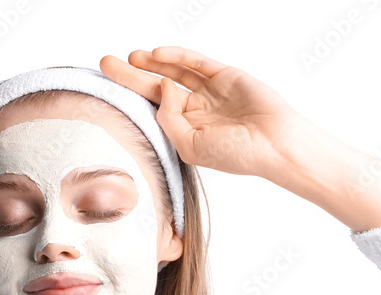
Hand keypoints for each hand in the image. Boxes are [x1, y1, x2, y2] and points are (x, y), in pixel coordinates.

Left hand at [99, 46, 312, 177]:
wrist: (275, 144)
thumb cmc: (237, 154)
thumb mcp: (191, 145)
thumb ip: (169, 119)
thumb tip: (162, 87)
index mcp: (186, 131)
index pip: (152, 111)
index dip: (130, 99)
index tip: (107, 91)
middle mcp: (196, 111)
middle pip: (155, 88)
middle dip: (130, 76)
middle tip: (106, 64)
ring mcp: (210, 92)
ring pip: (174, 72)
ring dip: (151, 63)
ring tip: (128, 57)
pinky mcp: (224, 76)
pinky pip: (196, 62)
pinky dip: (177, 55)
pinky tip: (156, 53)